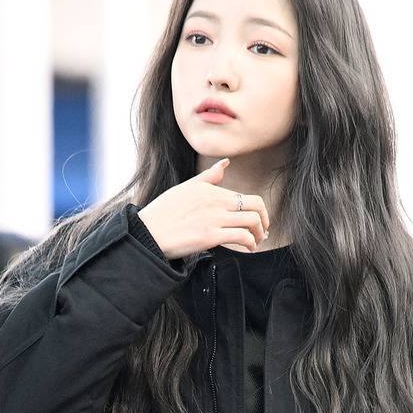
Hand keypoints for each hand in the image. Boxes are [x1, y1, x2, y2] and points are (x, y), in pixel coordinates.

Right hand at [138, 158, 269, 259]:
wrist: (147, 232)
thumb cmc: (163, 213)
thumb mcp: (185, 188)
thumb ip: (208, 177)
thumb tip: (225, 163)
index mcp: (210, 189)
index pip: (247, 197)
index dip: (259, 212)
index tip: (258, 223)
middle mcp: (215, 200)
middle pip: (256, 206)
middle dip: (264, 221)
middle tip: (261, 232)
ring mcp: (214, 218)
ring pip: (252, 222)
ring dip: (258, 235)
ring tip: (254, 243)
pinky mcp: (211, 236)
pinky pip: (242, 237)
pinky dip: (250, 244)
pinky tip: (248, 249)